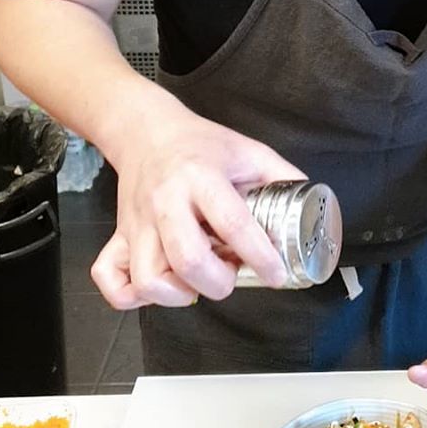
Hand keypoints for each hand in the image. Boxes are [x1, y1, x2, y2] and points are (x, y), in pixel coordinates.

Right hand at [91, 102, 304, 308]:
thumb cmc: (201, 144)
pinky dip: (133, 296)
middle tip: (232, 276)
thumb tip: (315, 206)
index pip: (234, 224)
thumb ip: (282, 177)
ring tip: (198, 282)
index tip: (276, 273)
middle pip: (187, 259)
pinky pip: (111, 280)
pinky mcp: (119, 236)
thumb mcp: (249, 151)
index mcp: (202, 178)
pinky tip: (160, 288)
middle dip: (219, 282)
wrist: (146, 130)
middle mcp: (166, 202)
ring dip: (178, 294)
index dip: (260, 256)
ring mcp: (138, 222)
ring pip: (148, 278)